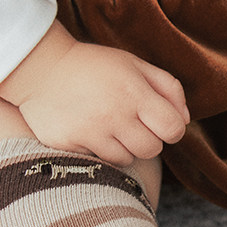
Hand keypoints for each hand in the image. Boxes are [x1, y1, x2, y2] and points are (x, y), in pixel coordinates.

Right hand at [0, 21, 189, 164]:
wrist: (41, 69)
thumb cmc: (95, 66)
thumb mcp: (135, 64)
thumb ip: (168, 88)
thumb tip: (186, 119)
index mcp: (134, 92)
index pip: (173, 129)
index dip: (172, 128)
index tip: (160, 122)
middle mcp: (114, 115)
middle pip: (152, 149)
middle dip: (148, 139)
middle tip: (132, 123)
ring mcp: (90, 132)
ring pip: (127, 159)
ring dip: (124, 147)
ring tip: (109, 126)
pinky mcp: (70, 145)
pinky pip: (99, 161)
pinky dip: (100, 150)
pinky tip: (90, 131)